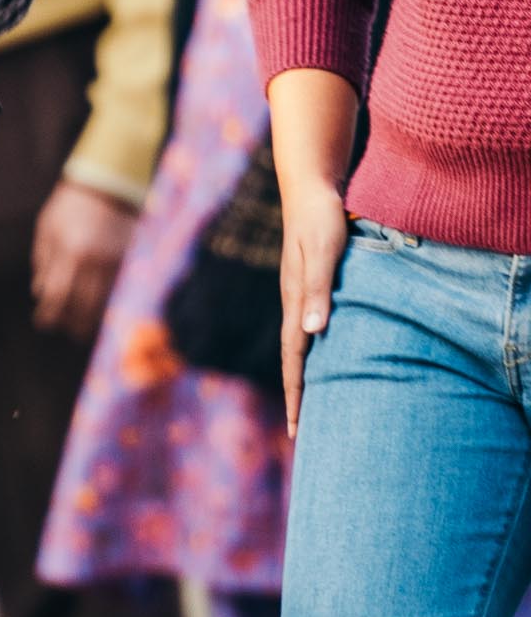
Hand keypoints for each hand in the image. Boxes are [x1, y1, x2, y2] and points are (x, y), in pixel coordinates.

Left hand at [30, 179, 137, 341]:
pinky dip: (111, 305)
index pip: (58, 297)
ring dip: (93, 320)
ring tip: (83, 328)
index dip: (49, 315)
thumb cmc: (69, 207)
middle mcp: (97, 261)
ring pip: (106, 304)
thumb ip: (44, 264)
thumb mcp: (47, 230)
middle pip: (84, 307)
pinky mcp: (134, 260)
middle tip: (65, 329)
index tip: (43, 322)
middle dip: (72, 323)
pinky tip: (103, 312)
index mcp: (72, 253)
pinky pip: (122, 292)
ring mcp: (119, 262)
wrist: (106, 184)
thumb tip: (41, 294)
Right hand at [279, 180, 348, 438]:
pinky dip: (313, 351)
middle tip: (300, 431)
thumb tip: (313, 332)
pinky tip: (324, 355)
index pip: (293, 358)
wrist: (311, 186)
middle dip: (297, 395)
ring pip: (300, 345)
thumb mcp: (324, 251)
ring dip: (304, 375)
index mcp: (295, 301)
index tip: (298, 426)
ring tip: (312, 403)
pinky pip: (309, 328)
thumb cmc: (322, 217)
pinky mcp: (310, 284)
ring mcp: (301, 294)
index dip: (297, 393)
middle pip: (293, 359)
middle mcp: (295, 302)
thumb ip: (319, 290)